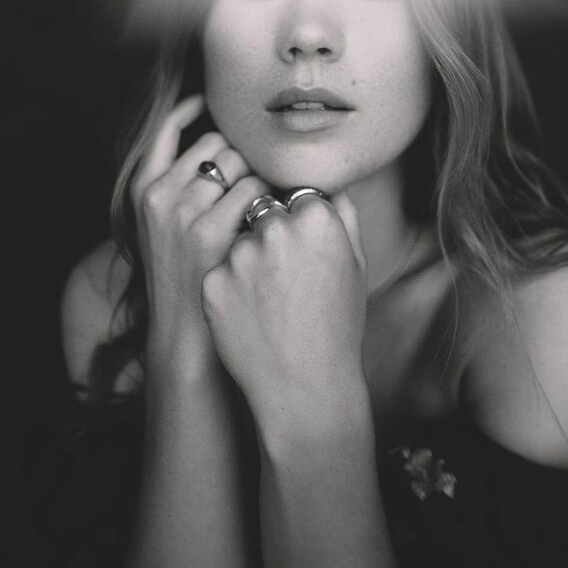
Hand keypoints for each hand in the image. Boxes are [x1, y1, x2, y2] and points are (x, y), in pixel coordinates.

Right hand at [130, 95, 268, 370]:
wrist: (186, 337)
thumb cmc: (187, 280)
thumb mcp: (165, 229)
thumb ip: (182, 188)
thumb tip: (220, 149)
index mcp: (143, 189)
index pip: (168, 128)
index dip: (198, 110)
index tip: (224, 108)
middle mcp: (159, 194)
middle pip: (218, 143)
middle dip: (246, 155)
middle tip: (263, 179)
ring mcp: (182, 212)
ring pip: (240, 163)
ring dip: (263, 178)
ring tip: (272, 204)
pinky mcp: (210, 232)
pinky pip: (255, 191)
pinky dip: (271, 201)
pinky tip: (276, 221)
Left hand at [201, 192, 369, 447]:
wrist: (305, 386)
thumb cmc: (337, 326)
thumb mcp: (355, 264)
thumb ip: (342, 213)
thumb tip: (327, 182)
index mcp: (316, 217)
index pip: (294, 191)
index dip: (297, 215)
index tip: (301, 241)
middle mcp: (275, 227)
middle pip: (261, 207)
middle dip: (267, 229)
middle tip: (282, 273)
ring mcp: (239, 254)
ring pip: (236, 237)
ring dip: (246, 256)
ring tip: (267, 298)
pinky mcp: (212, 280)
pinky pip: (219, 268)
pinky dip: (229, 285)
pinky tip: (249, 313)